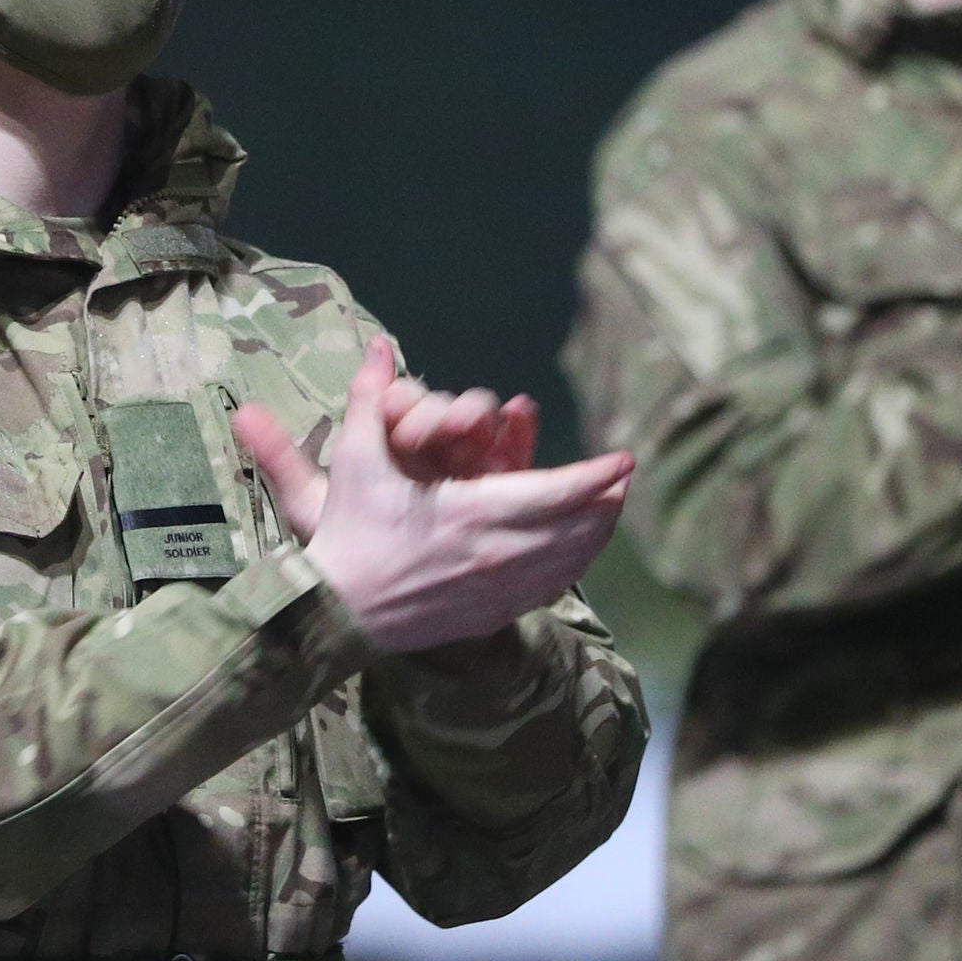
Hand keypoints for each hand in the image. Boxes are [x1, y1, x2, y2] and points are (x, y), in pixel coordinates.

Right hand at [232, 340, 630, 656]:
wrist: (336, 612)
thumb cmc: (348, 532)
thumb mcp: (356, 461)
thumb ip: (370, 400)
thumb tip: (380, 345)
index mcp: (469, 514)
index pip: (553, 493)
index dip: (594, 476)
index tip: (624, 459)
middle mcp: (494, 555)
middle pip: (573, 529)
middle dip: (605, 501)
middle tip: (624, 477)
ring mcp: (496, 591)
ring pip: (566, 562)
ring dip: (594, 534)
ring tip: (612, 508)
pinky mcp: (491, 615)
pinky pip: (547, 590)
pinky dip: (572, 566)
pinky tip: (579, 552)